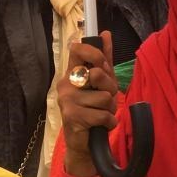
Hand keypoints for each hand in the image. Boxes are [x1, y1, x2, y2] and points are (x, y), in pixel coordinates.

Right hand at [57, 32, 118, 176]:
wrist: (84, 143)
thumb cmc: (93, 109)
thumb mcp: (102, 83)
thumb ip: (104, 59)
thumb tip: (105, 33)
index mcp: (72, 73)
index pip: (78, 49)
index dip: (95, 54)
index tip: (102, 66)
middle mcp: (66, 84)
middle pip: (98, 74)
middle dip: (110, 89)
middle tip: (105, 99)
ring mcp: (67, 100)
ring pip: (104, 97)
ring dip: (110, 109)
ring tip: (101, 114)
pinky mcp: (72, 116)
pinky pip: (103, 114)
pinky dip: (108, 122)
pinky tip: (100, 125)